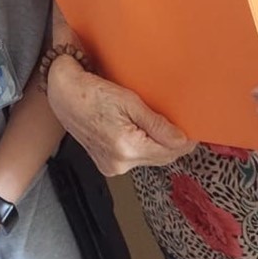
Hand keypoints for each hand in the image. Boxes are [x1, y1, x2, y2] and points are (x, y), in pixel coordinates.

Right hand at [47, 53, 195, 175]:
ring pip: (149, 159)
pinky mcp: (106, 165)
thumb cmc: (92, 91)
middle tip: (180, 125)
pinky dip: (142, 148)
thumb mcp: (128, 100)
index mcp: (127, 147)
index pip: (169, 151)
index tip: (195, 130)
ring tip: (160, 126)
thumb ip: (156, 123)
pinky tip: (140, 132)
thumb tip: (181, 139)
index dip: (185, 141)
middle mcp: (120, 163)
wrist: (62, 94)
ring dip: (158, 146)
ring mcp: (112, 167)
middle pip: (161, 158)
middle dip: (172, 144)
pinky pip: (135, 159)